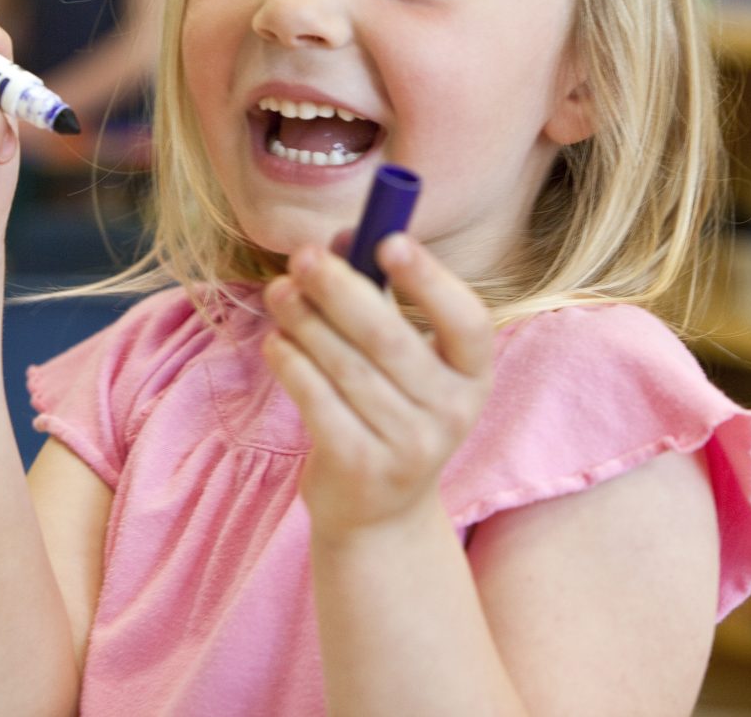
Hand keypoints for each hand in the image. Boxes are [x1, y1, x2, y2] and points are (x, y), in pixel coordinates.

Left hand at [261, 234, 494, 538]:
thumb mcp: (401, 359)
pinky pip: (317, 400)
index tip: (388, 240)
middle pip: (389, 338)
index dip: (430, 279)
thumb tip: (341, 238)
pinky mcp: (360, 467)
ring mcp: (409, 446)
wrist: (379, 512)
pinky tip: (276, 341)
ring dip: (305, 320)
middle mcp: (452, 413)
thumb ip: (376, 296)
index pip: (467, 321)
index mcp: (474, 375)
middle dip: (339, 289)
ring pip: (345, 366)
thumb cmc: (390, 409)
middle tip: (303, 257)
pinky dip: (291, 363)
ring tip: (279, 292)